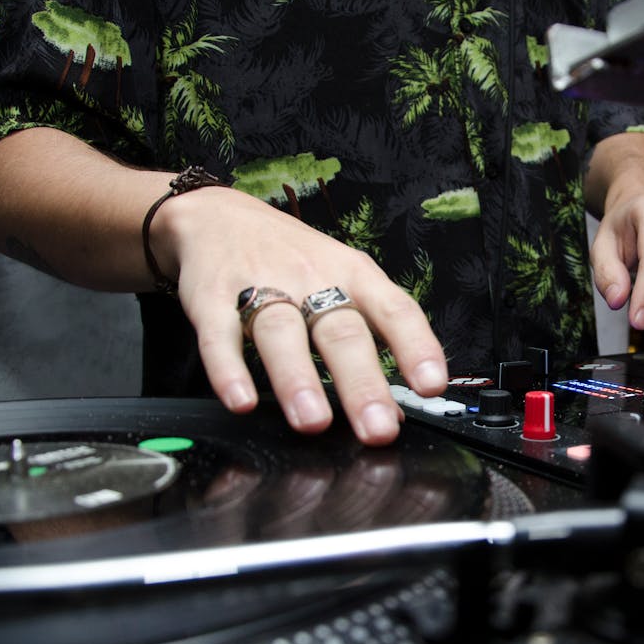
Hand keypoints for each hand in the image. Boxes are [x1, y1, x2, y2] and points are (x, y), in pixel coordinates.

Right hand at [155, 186, 447, 445]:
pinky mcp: (212, 297)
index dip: (417, 347)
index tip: (432, 386)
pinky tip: (241, 400)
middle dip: (362, 383)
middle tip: (378, 428)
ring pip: (283, 333)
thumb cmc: (292, 258)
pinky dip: (229, 369)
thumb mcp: (342, 283)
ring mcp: (261, 285)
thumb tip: (398, 410)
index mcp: (355, 275)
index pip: (395, 310)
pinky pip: (220, 335)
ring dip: (298, 379)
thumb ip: (372, 342)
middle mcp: (313, 278)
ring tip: (313, 422)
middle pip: (342, 331)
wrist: (217, 215)